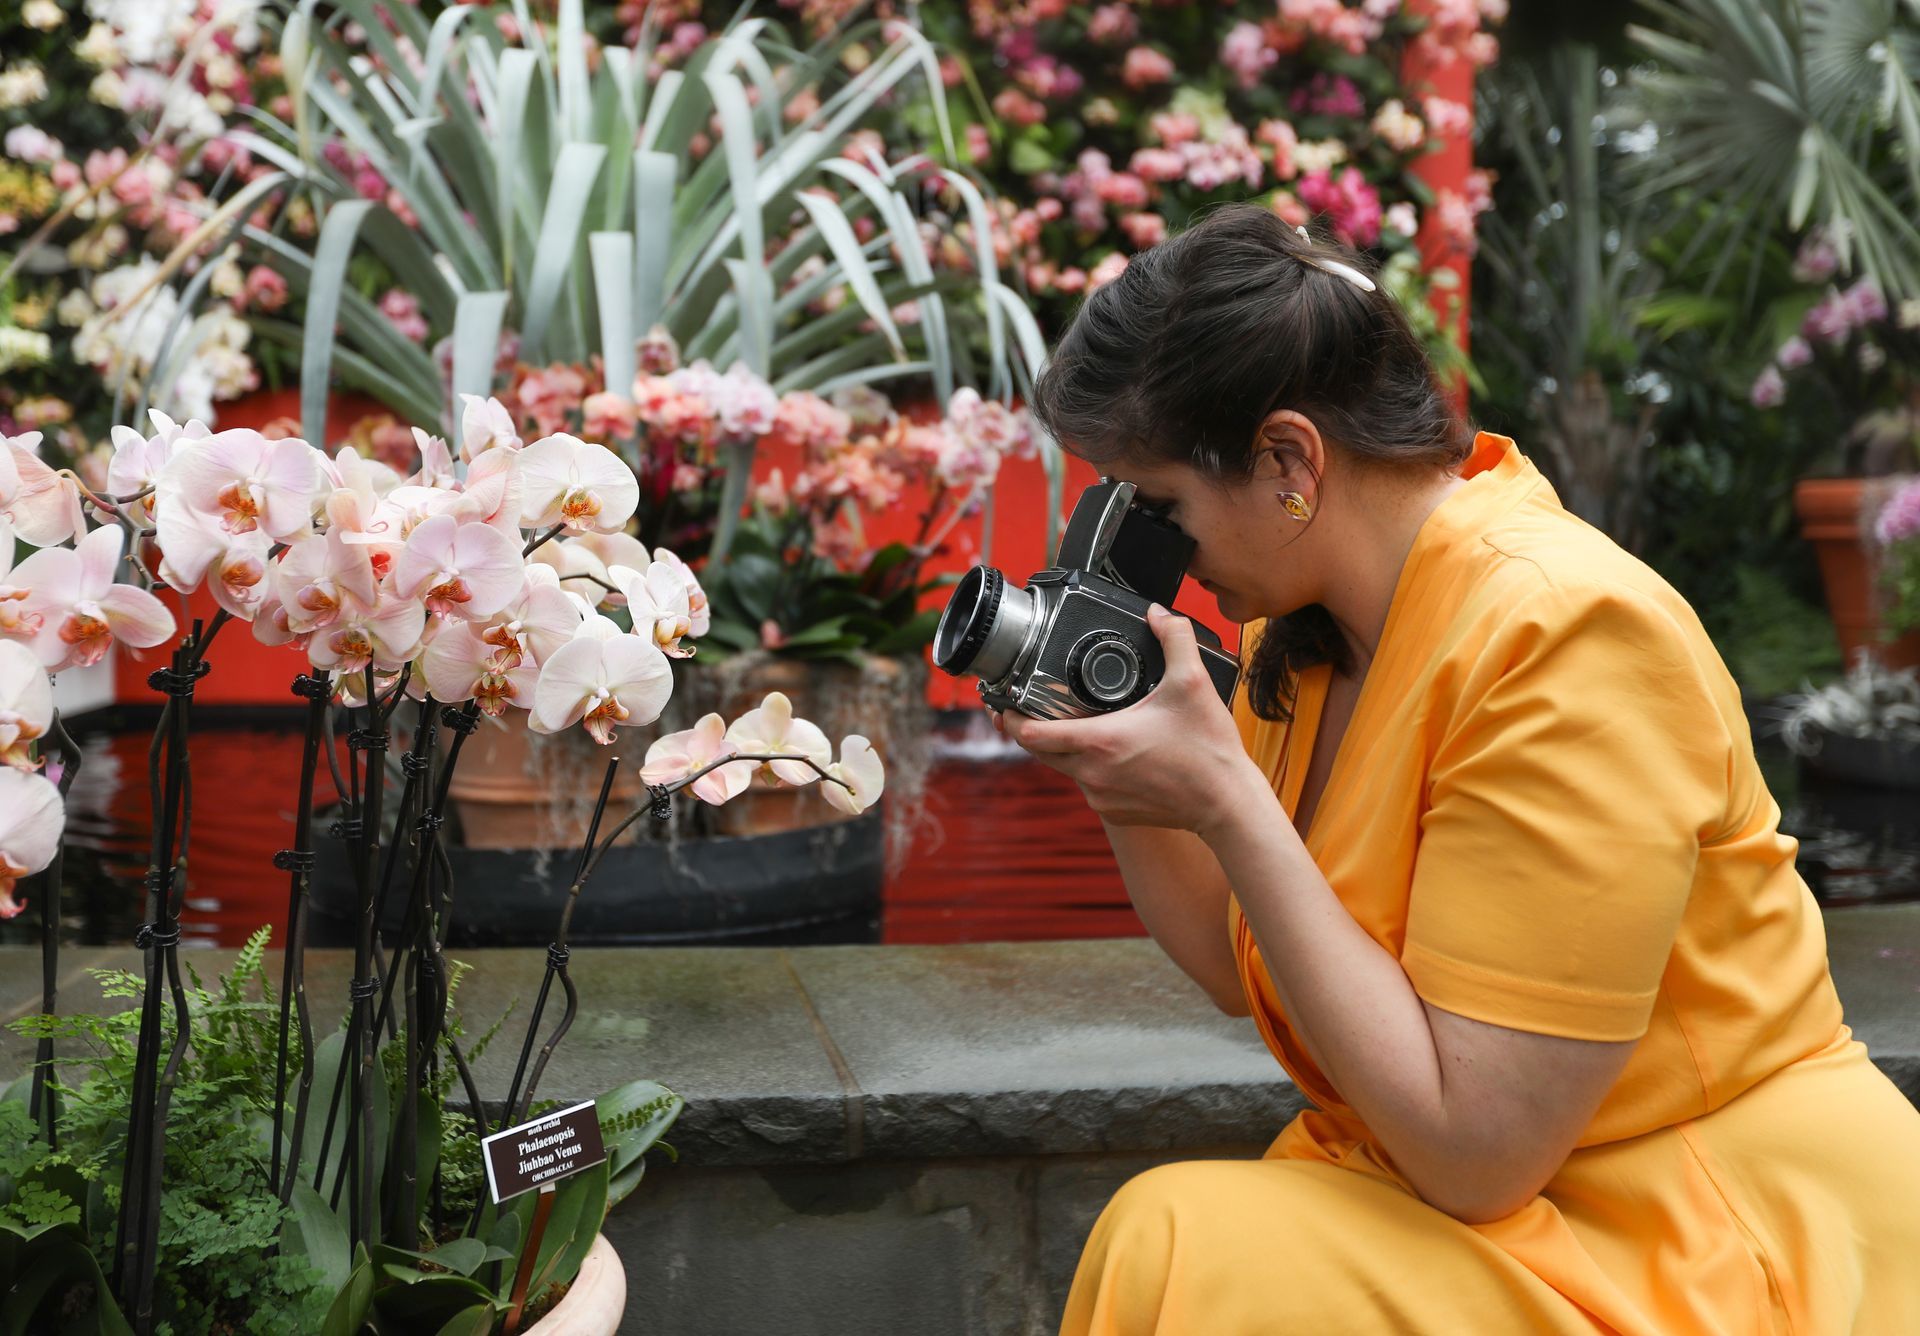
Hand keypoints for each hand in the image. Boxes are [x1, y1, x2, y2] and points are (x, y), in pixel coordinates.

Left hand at [999, 604, 1267, 841]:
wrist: (1226, 804)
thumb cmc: (1208, 750)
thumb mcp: (1192, 683)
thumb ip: (1175, 638)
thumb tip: (1159, 613)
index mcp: (1099, 741)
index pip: (1030, 734)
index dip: (1011, 716)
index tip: (1005, 701)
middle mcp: (1091, 774)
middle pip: (1038, 752)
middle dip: (1029, 728)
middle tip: (1027, 706)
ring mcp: (1100, 797)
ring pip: (1063, 769)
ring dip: (1062, 747)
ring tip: (1075, 722)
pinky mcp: (1114, 812)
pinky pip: (1087, 785)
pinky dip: (1088, 767)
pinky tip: (1107, 750)